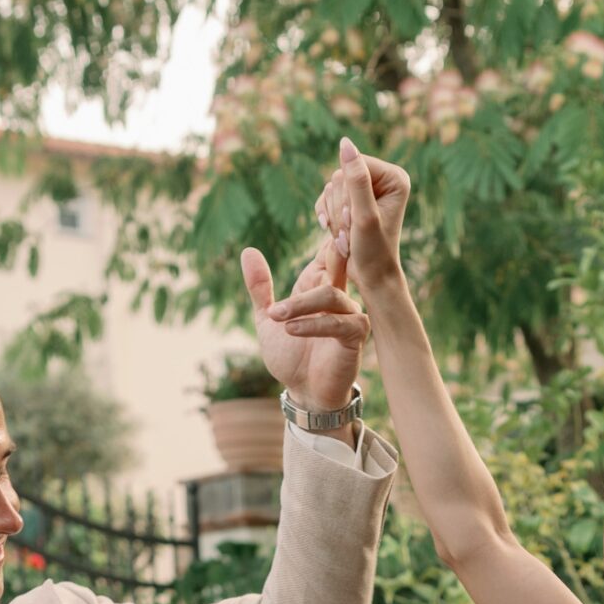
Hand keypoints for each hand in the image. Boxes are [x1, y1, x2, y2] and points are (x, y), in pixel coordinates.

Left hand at [240, 240, 368, 409]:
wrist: (303, 393)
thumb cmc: (290, 356)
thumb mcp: (268, 319)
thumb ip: (260, 287)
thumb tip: (248, 251)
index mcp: (321, 286)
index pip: (328, 252)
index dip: (328, 235)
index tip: (329, 210)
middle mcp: (340, 296)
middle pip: (338, 263)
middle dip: (335, 248)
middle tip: (331, 232)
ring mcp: (350, 316)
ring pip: (331, 295)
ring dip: (301, 304)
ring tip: (277, 316)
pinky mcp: (356, 338)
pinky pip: (339, 324)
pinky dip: (314, 324)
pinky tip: (291, 328)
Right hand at [314, 138, 410, 298]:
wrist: (370, 276)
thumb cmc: (373, 250)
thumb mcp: (363, 215)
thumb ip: (356, 179)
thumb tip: (344, 143)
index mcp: (395, 177)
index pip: (354, 165)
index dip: (347, 194)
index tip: (355, 219)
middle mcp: (383, 179)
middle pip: (341, 176)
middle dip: (339, 207)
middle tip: (351, 231)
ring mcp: (367, 189)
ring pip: (331, 187)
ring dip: (333, 215)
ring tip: (347, 235)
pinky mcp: (352, 199)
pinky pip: (326, 196)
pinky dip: (326, 216)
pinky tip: (336, 233)